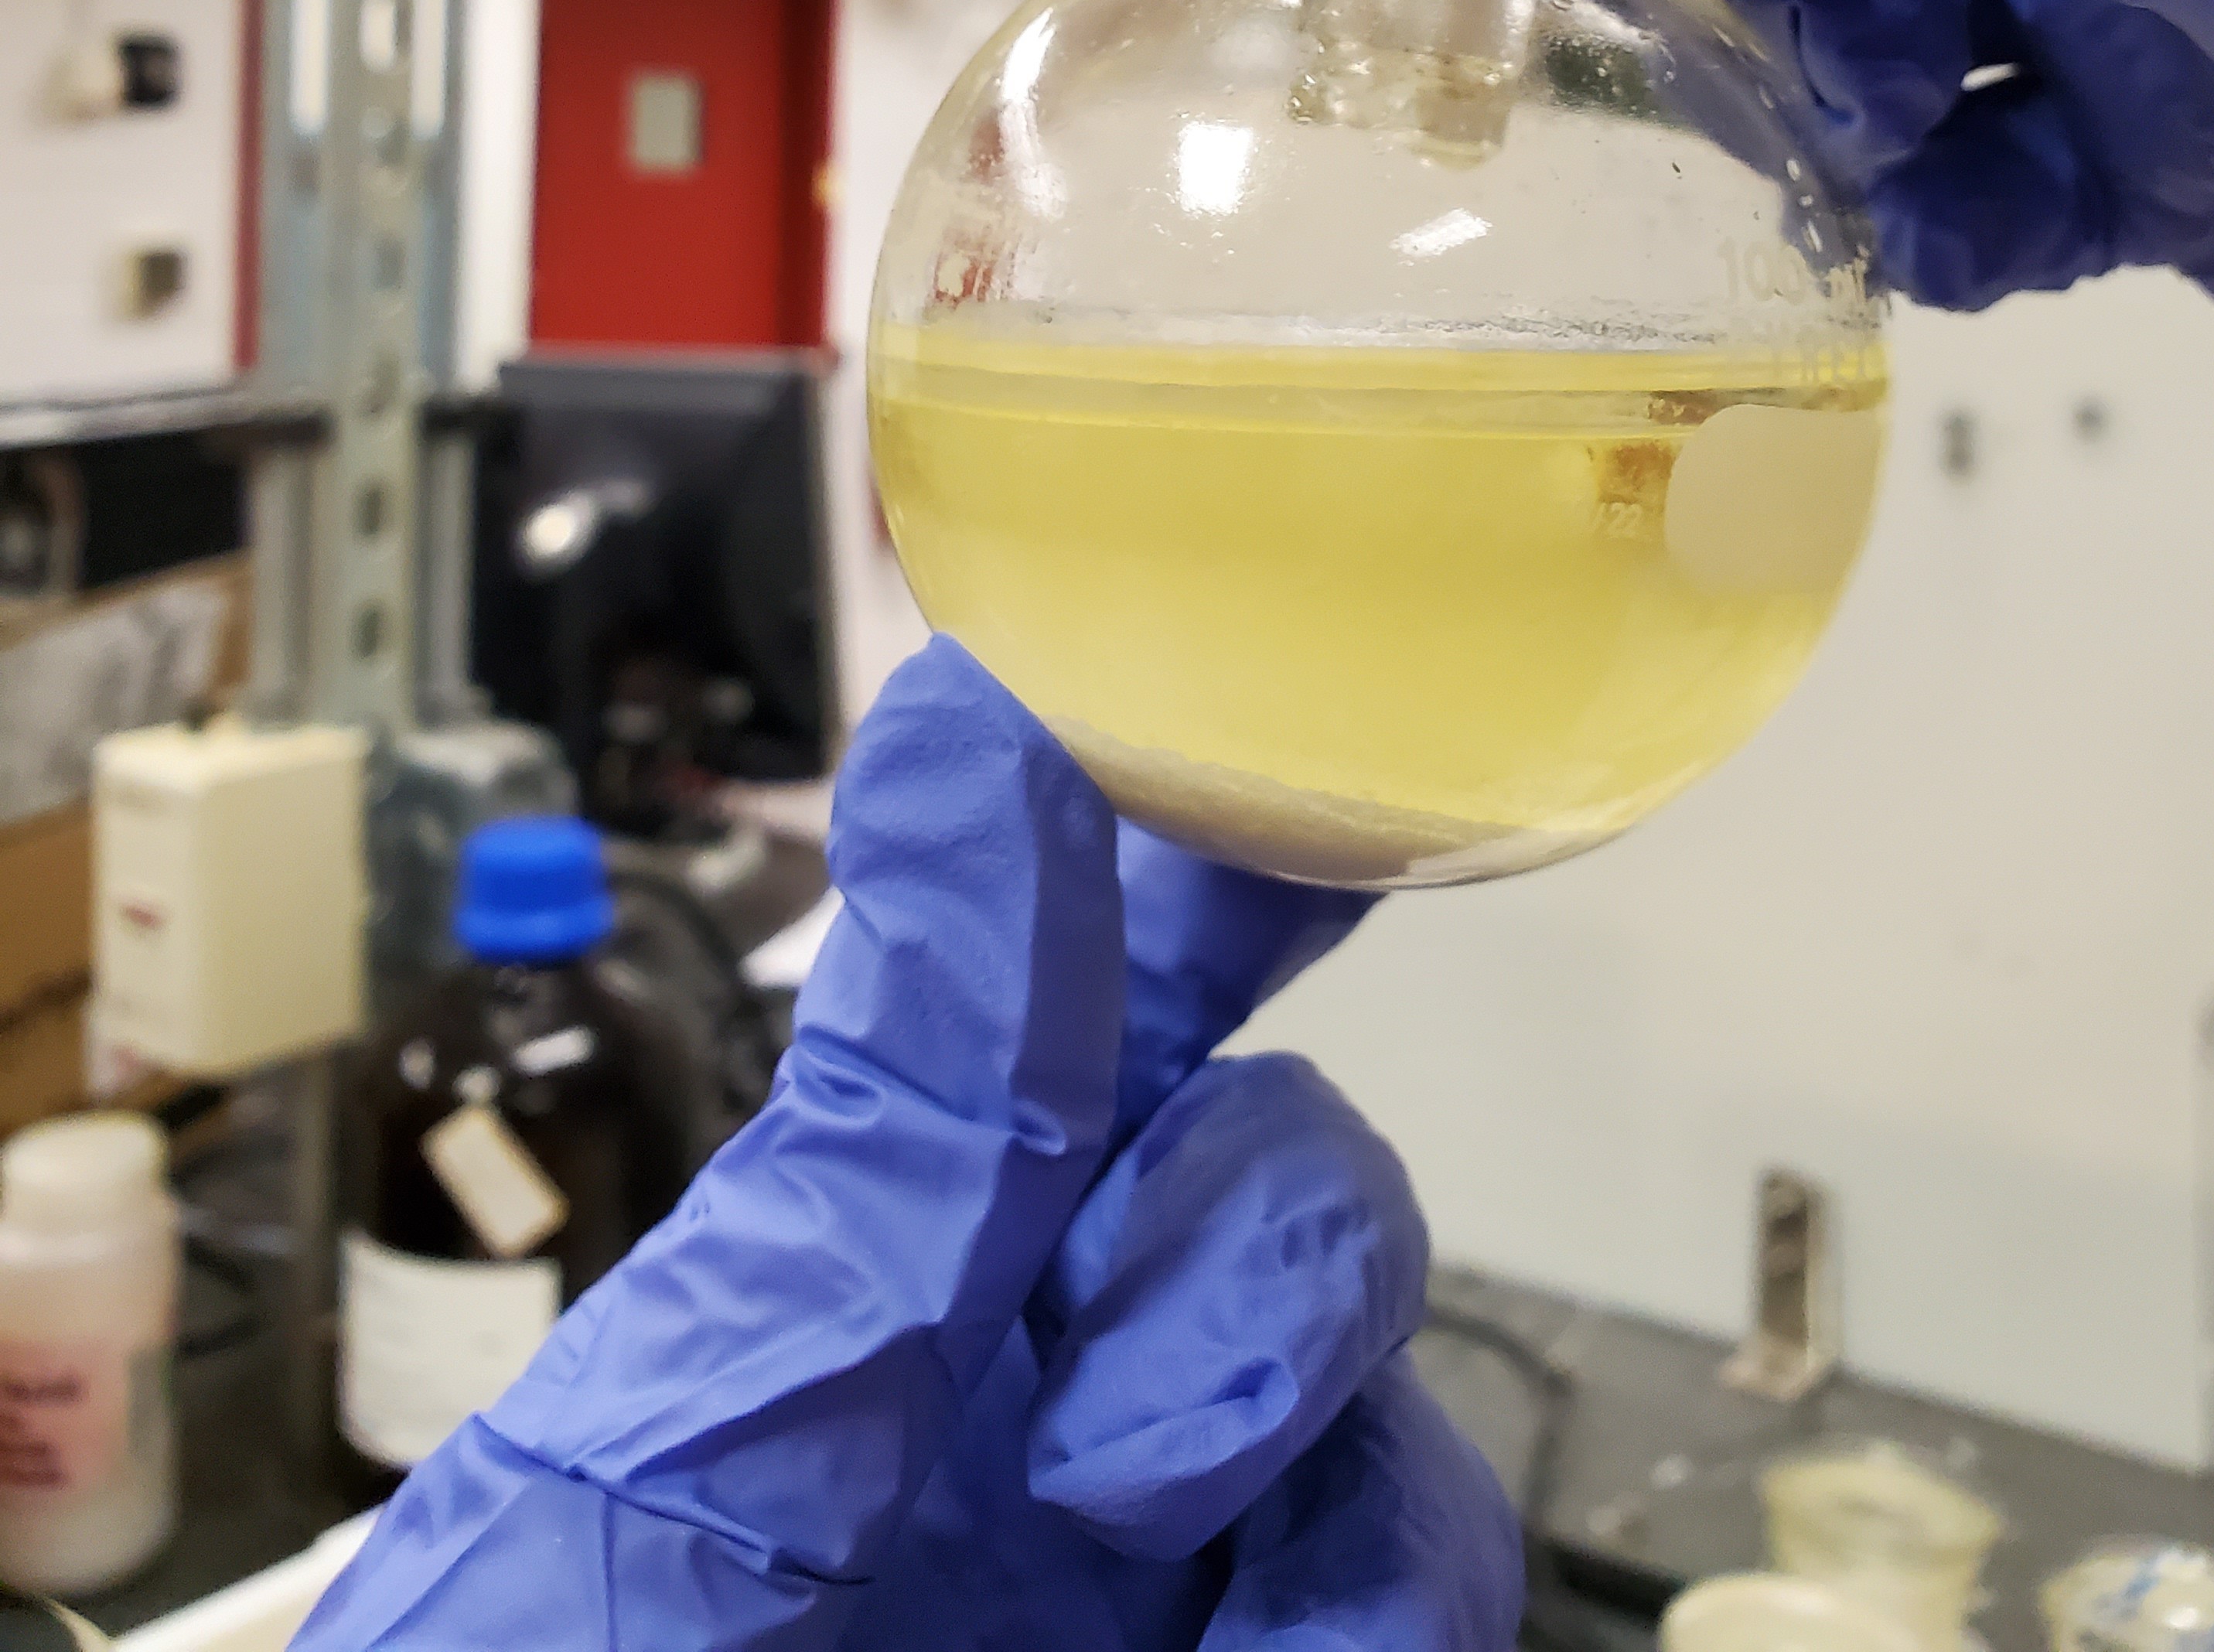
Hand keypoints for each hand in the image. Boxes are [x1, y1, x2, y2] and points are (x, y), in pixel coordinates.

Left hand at [294, 639, 1522, 1650]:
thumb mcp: (716, 1399)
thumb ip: (908, 1105)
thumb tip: (971, 726)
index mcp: (897, 1243)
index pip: (1083, 986)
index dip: (1211, 837)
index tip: (1310, 734)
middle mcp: (1044, 1352)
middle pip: (1271, 1153)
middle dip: (1248, 1225)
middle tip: (1106, 1430)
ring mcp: (1166, 1521)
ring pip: (1370, 1341)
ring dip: (1300, 1395)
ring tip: (1142, 1535)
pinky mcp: (1264, 1642)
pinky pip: (1423, 1560)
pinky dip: (1378, 1600)